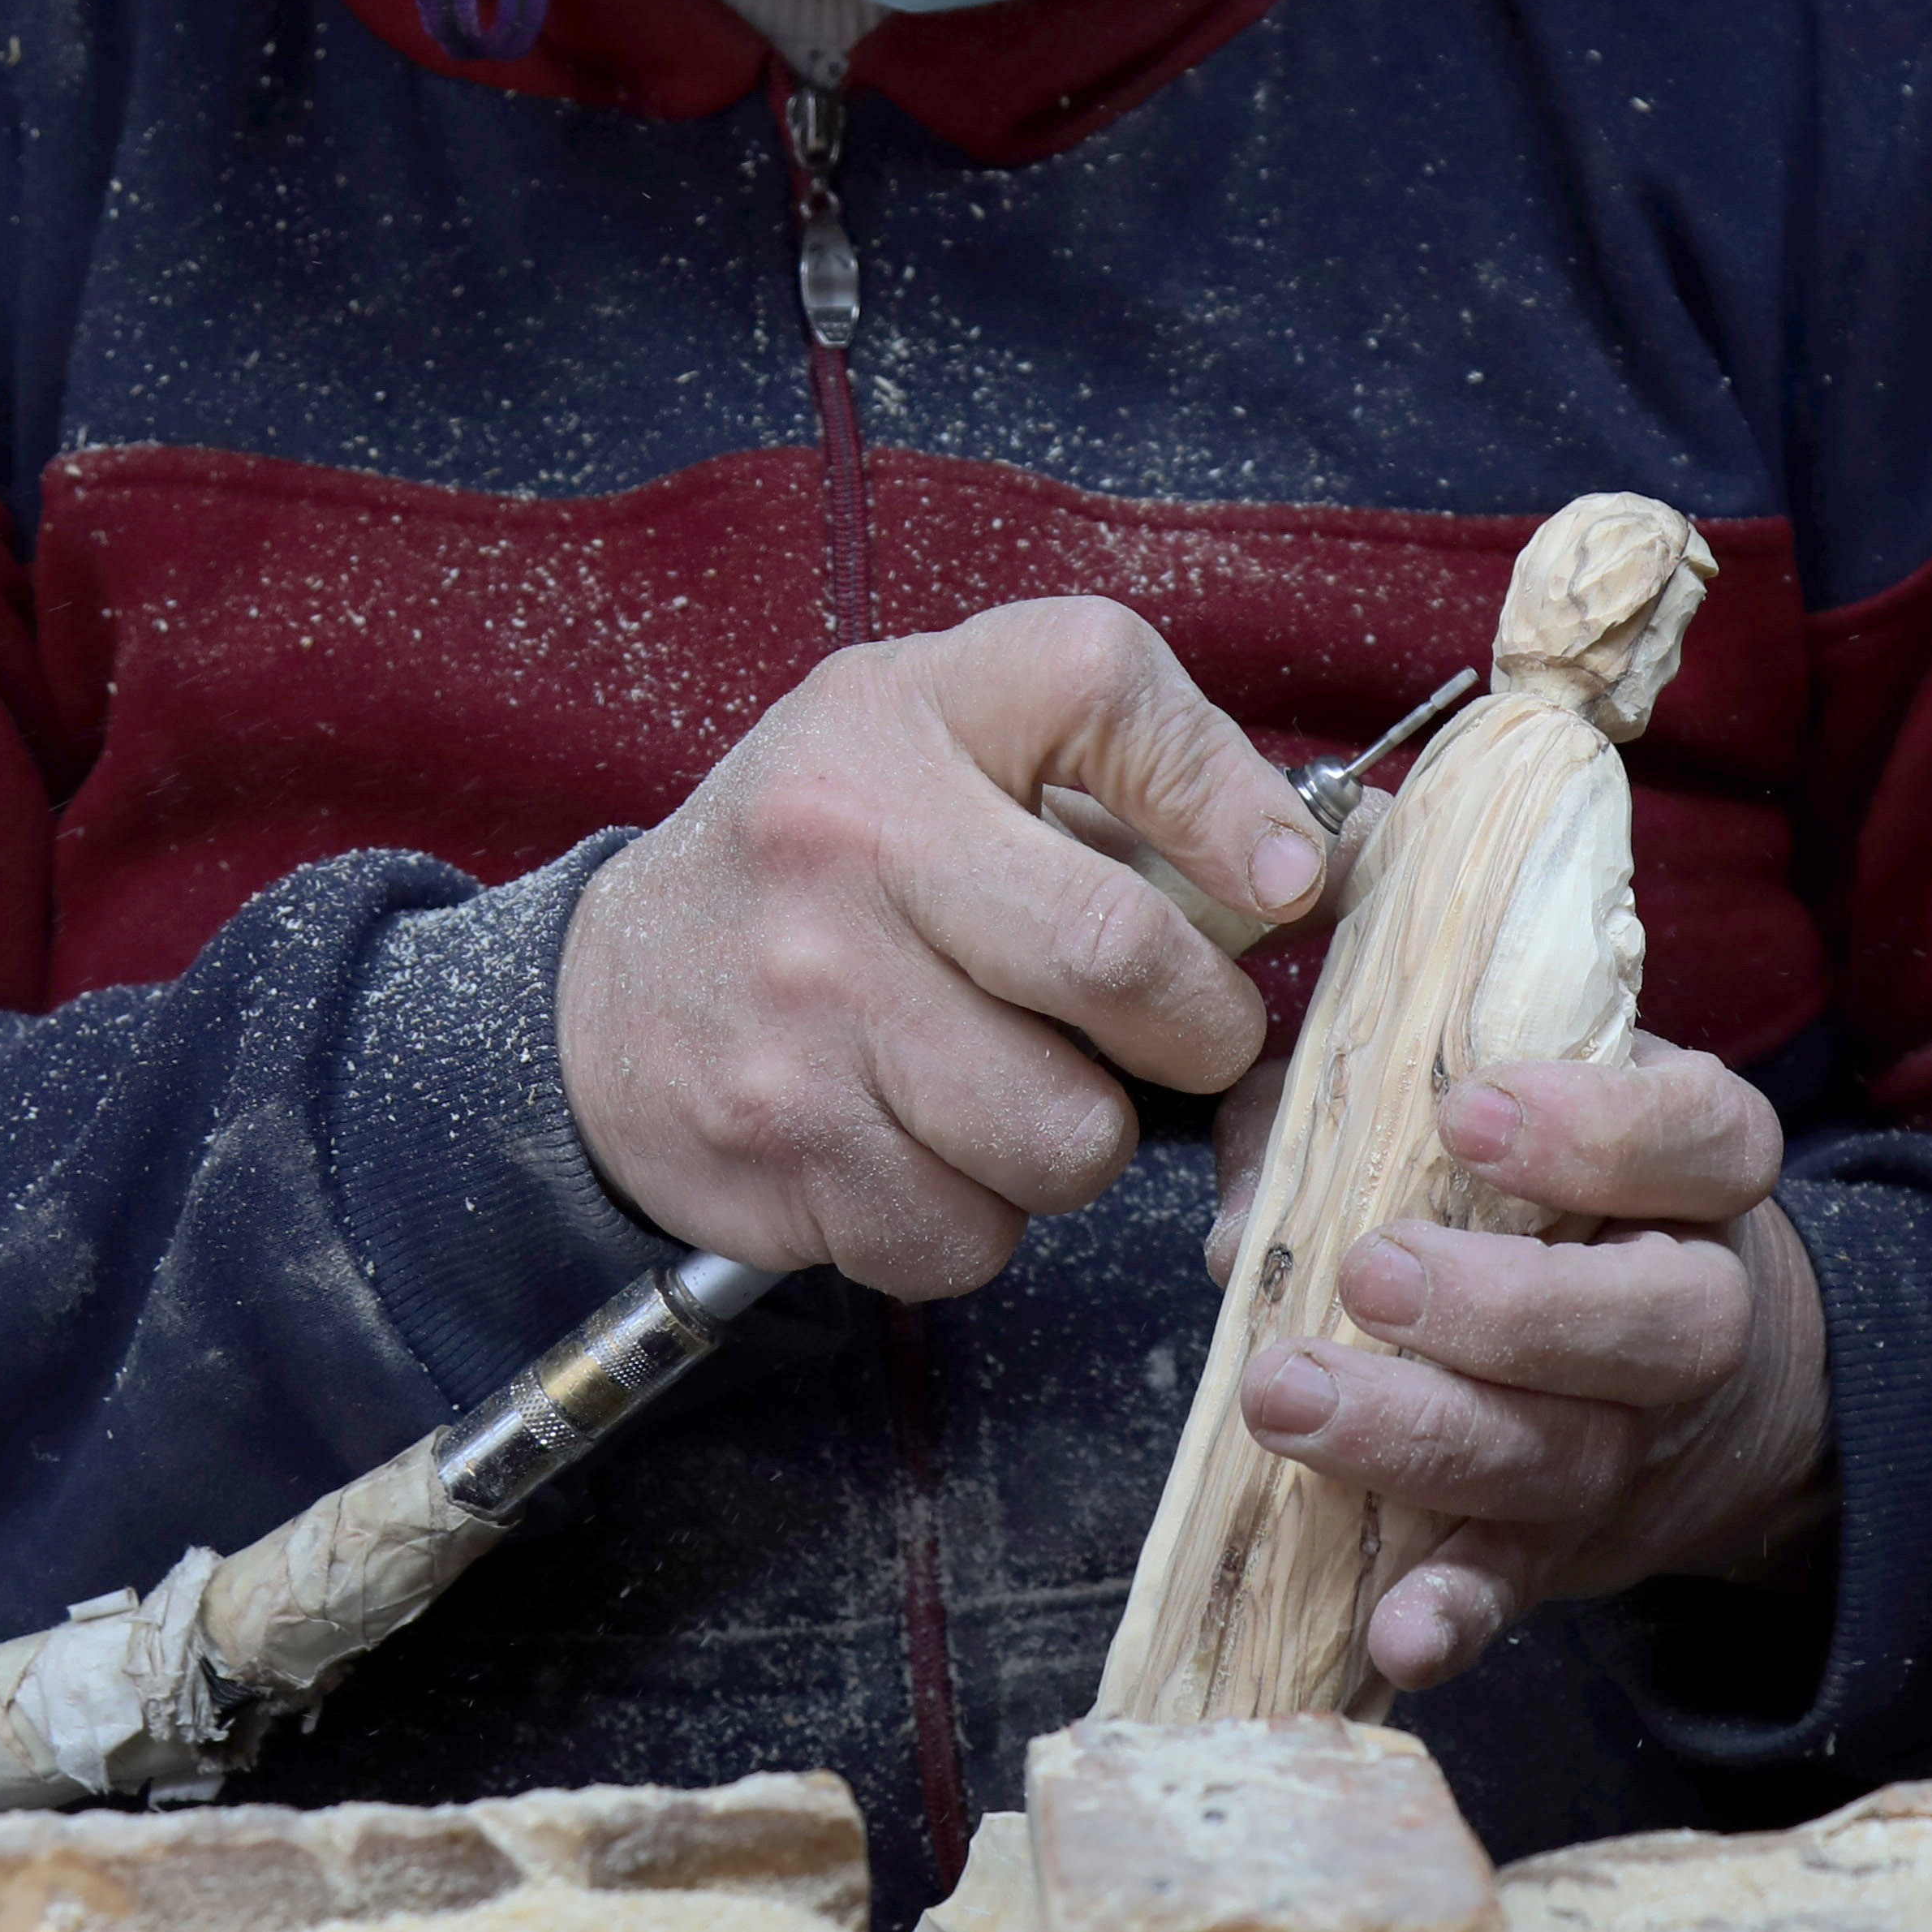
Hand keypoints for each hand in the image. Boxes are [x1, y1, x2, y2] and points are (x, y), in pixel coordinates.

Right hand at [557, 600, 1327, 1298]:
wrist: (611, 992)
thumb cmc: (841, 860)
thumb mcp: (955, 741)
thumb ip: (1131, 769)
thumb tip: (1319, 871)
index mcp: (911, 710)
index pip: (1107, 693)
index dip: (1231, 798)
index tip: (1286, 882)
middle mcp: (844, 841)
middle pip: (1121, 959)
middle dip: (1199, 1029)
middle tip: (1175, 1032)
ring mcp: (806, 1005)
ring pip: (1069, 1137)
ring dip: (1079, 1141)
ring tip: (1017, 1086)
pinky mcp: (780, 1150)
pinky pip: (973, 1238)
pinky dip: (978, 1218)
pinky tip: (925, 1148)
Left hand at [1207, 1038, 1832, 1695]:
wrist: (1687, 1384)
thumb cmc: (1543, 1202)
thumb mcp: (1482, 1118)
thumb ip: (1354, 1121)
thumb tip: (1242, 1231)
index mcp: (1699, 1177)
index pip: (1702, 1137)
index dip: (1598, 1131)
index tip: (1464, 1114)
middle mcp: (1701, 1312)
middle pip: (1665, 1323)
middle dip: (1510, 1308)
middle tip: (1370, 1276)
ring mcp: (1640, 1443)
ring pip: (1575, 1458)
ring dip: (1430, 1439)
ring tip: (1290, 1399)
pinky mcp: (1568, 1544)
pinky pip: (1521, 1584)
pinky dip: (1459, 1611)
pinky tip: (1396, 1631)